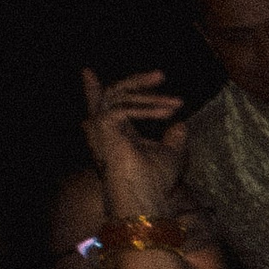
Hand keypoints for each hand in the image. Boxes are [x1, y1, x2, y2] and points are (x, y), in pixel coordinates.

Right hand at [80, 69, 187, 216]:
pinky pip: (125, 108)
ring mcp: (100, 127)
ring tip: (177, 103)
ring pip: (120, 96)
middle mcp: (104, 128)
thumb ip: (174, 139)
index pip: (107, 106)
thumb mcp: (171, 154)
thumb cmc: (154, 181)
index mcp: (116, 133)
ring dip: (151, 97)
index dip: (94, 90)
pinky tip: (168, 114)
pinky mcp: (103, 127)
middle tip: (161, 75)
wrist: (144, 197)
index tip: (87, 72)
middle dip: (137, 82)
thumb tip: (182, 124)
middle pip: (114, 94)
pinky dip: (148, 109)